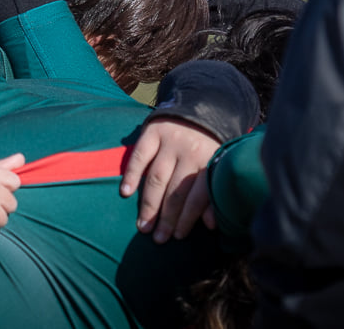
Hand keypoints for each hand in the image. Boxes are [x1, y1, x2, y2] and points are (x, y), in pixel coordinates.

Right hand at [120, 117, 219, 242]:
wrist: (200, 105)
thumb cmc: (210, 144)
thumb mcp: (218, 165)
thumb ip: (213, 193)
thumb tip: (212, 225)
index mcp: (209, 163)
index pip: (197, 197)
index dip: (188, 219)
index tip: (178, 237)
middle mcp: (190, 152)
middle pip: (176, 191)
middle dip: (167, 218)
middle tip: (158, 238)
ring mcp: (170, 142)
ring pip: (157, 178)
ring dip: (149, 204)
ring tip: (143, 225)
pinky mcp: (152, 132)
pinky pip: (139, 156)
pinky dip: (131, 174)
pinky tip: (125, 192)